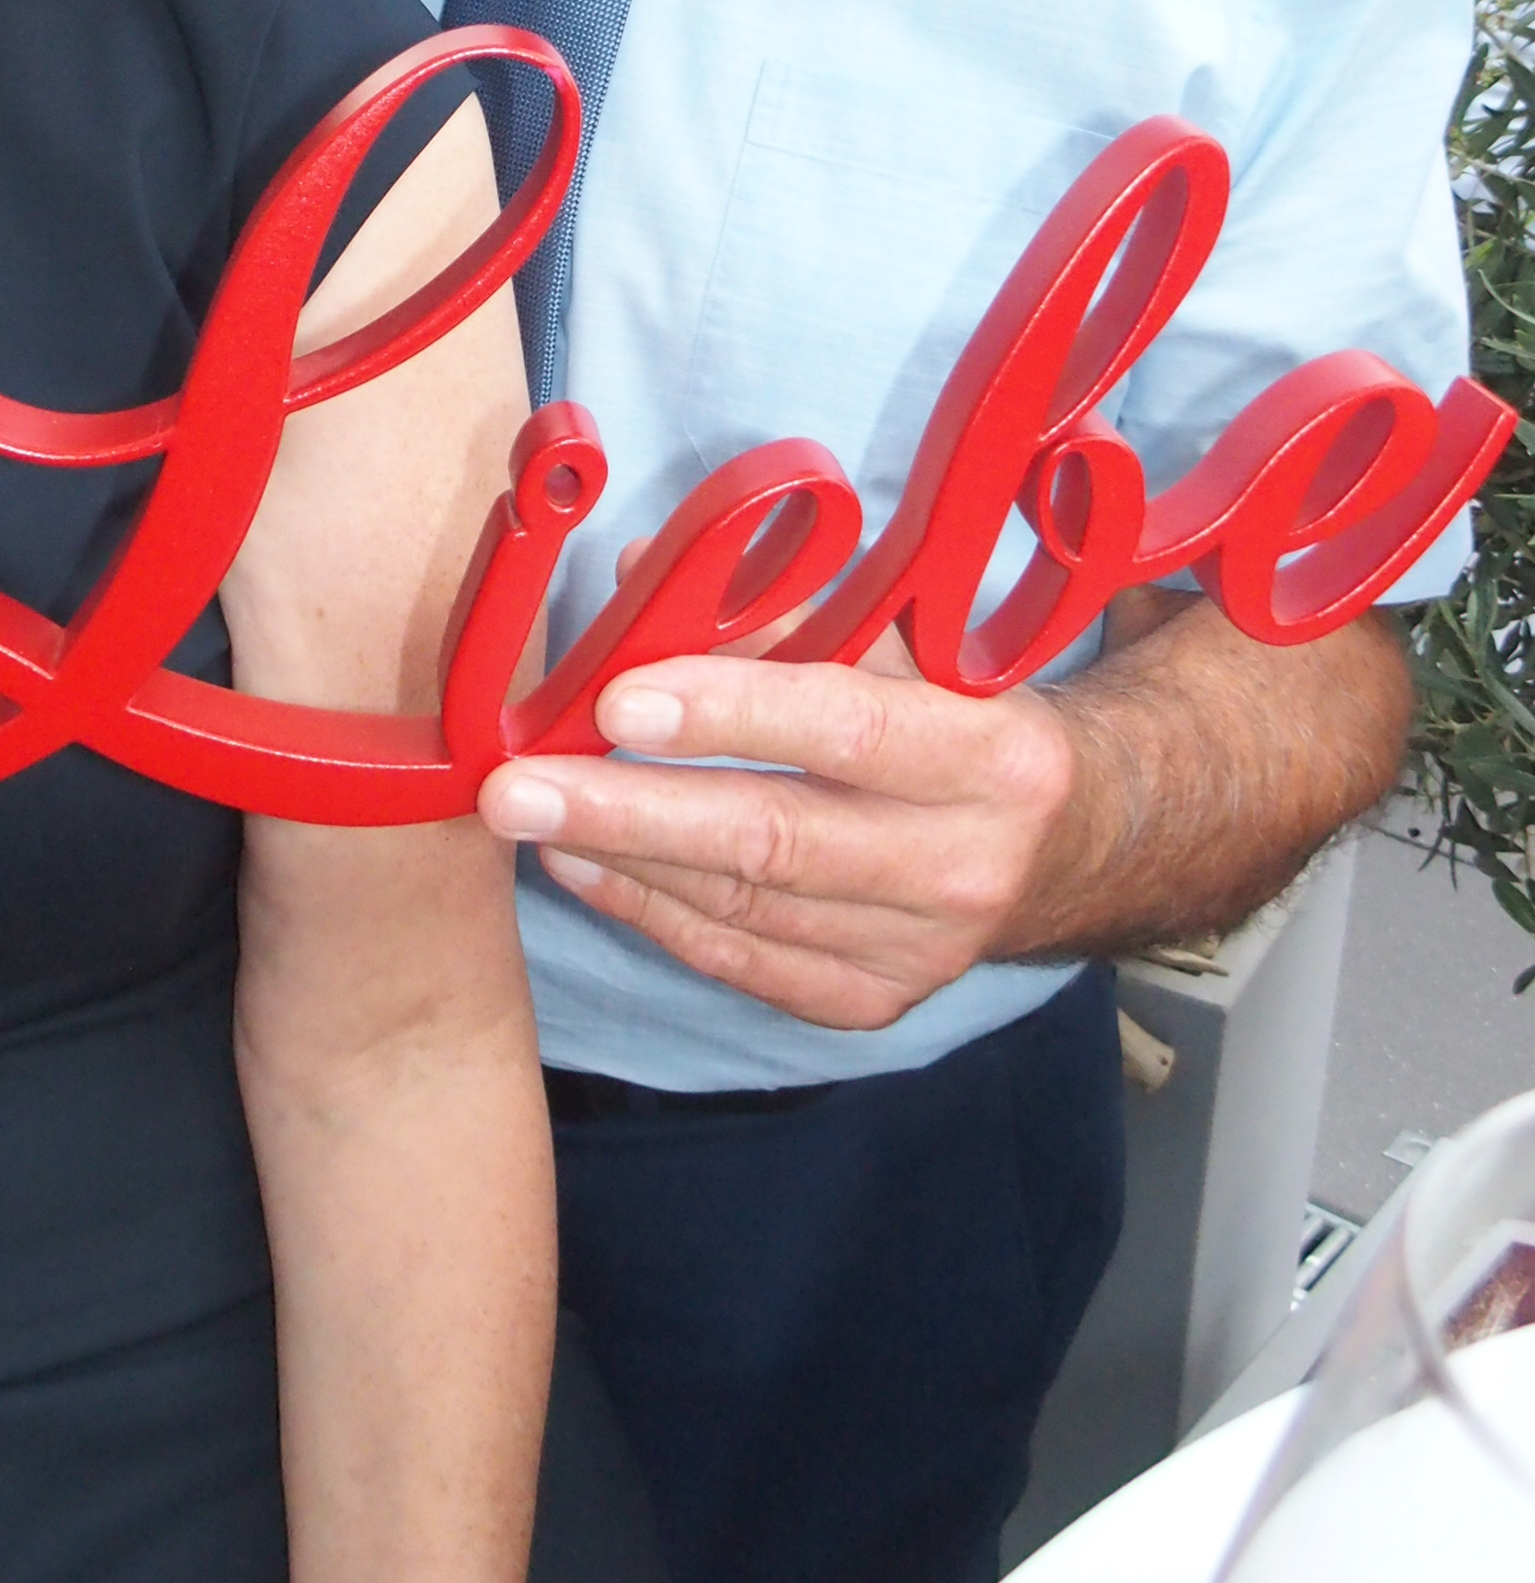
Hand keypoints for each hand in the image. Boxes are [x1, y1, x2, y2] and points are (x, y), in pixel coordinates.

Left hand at [477, 643, 1077, 1032]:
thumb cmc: (961, 713)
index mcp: (994, 756)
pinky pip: (741, 961)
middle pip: (775, 840)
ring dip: (622, 857)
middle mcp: (964, 867)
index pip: (845, 729)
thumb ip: (785, 613)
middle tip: (517, 788)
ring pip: (743, 906)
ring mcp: (919, 952)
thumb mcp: (910, 646)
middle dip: (630, 810)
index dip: (729, 712)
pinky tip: (583, 867)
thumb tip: (643, 581)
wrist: (1065, 845)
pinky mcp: (872, 1002)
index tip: (618, 698)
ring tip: (530, 813)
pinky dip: (651, 912)